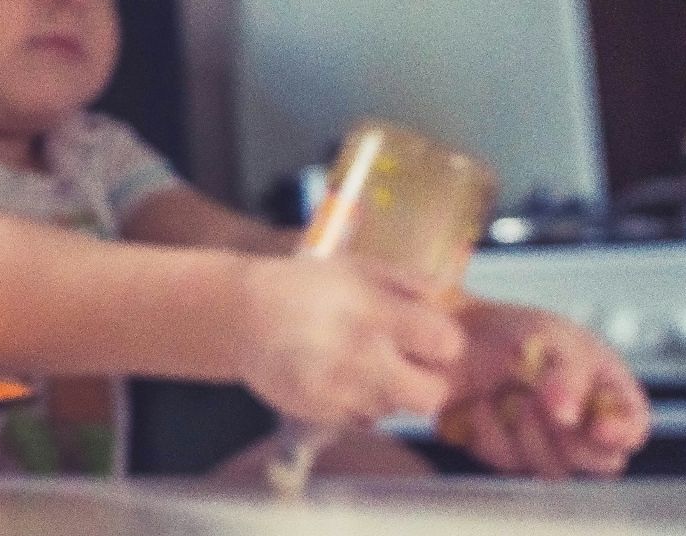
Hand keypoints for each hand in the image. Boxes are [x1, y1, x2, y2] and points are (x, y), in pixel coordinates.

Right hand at [237, 255, 465, 426]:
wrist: (239, 316)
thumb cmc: (301, 286)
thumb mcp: (354, 267)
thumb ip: (404, 280)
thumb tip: (443, 296)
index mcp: (375, 313)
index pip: (446, 344)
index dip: (443, 342)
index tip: (428, 337)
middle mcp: (361, 356)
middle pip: (431, 395)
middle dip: (428, 381)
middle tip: (410, 364)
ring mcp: (340, 390)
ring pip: (396, 409)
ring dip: (390, 391)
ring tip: (365, 366)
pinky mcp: (320, 412)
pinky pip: (363, 419)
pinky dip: (360, 403)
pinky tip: (340, 377)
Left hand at [438, 302, 649, 477]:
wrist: (456, 335)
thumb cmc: (515, 332)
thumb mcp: (552, 338)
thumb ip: (569, 376)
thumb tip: (568, 415)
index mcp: (608, 392)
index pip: (631, 428)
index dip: (621, 433)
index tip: (597, 426)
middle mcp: (584, 424)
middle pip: (601, 462)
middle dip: (569, 437)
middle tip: (537, 402)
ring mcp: (548, 444)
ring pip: (554, 469)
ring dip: (526, 432)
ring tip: (507, 394)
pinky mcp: (510, 454)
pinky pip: (509, 463)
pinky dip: (492, 432)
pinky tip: (482, 405)